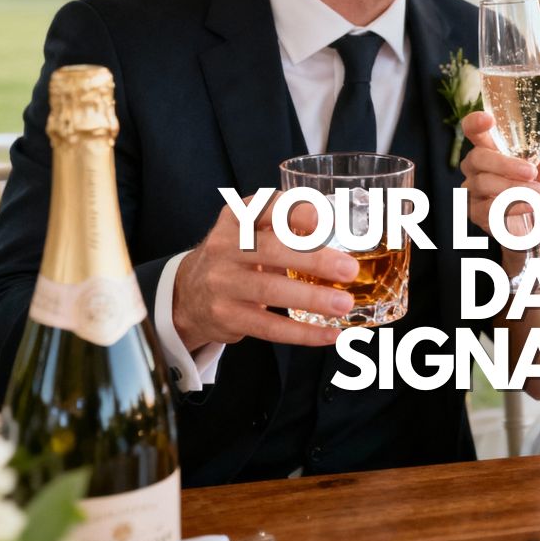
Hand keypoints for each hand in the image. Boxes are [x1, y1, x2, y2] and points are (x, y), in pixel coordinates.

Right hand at [173, 191, 359, 351]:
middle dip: (315, 259)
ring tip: (343, 304)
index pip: (267, 207)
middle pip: (273, 250)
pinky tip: (328, 333)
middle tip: (349, 270)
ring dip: (313, 299)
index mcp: (237, 217)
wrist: (190, 293)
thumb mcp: (252, 228)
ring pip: (271, 290)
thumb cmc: (238, 253)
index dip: (299, 213)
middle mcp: (225, 246)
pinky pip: (268, 326)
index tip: (329, 223)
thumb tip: (341, 228)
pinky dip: (302, 333)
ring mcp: (222, 282)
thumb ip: (287, 222)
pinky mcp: (226, 316)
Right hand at [459, 110, 539, 234]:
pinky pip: (488, 207)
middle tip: (531, 171)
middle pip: (477, 157)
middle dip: (505, 164)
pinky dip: (513, 205)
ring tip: (537, 191)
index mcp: (490, 149)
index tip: (488, 119)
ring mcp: (473, 191)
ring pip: (483, 183)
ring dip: (513, 187)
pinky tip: (530, 205)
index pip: (473, 131)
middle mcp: (477, 167)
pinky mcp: (476, 213)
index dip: (475, 123)